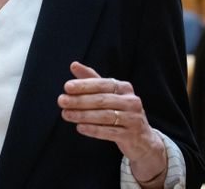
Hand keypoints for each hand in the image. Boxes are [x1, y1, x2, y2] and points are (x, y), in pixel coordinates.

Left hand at [58, 61, 165, 184]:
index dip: (84, 85)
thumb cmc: (121, 111)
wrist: (143, 139)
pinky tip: (79, 128)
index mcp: (124, 88)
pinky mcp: (131, 135)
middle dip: (79, 100)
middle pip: (101, 100)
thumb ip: (92, 80)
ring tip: (66, 114)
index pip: (102, 84)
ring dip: (82, 115)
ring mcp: (133, 118)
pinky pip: (109, 132)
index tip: (66, 87)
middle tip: (61, 101)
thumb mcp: (109, 94)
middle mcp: (131, 101)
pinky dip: (93, 129)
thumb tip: (73, 64)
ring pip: (104, 116)